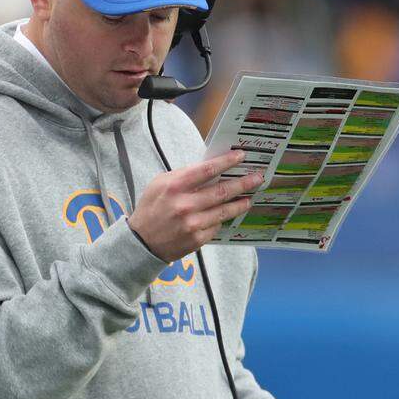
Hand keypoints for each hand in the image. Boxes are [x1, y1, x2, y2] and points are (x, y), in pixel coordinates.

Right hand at [127, 150, 261, 262]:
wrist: (141, 242)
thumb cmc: (151, 209)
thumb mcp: (159, 184)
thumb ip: (183, 175)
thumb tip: (210, 168)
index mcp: (174, 187)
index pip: (207, 170)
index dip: (227, 162)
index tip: (241, 156)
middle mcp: (185, 205)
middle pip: (222, 191)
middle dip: (243, 183)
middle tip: (257, 178)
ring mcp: (193, 224)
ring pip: (225, 211)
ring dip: (240, 203)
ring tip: (249, 198)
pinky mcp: (197, 239)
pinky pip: (217, 226)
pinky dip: (222, 220)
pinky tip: (226, 215)